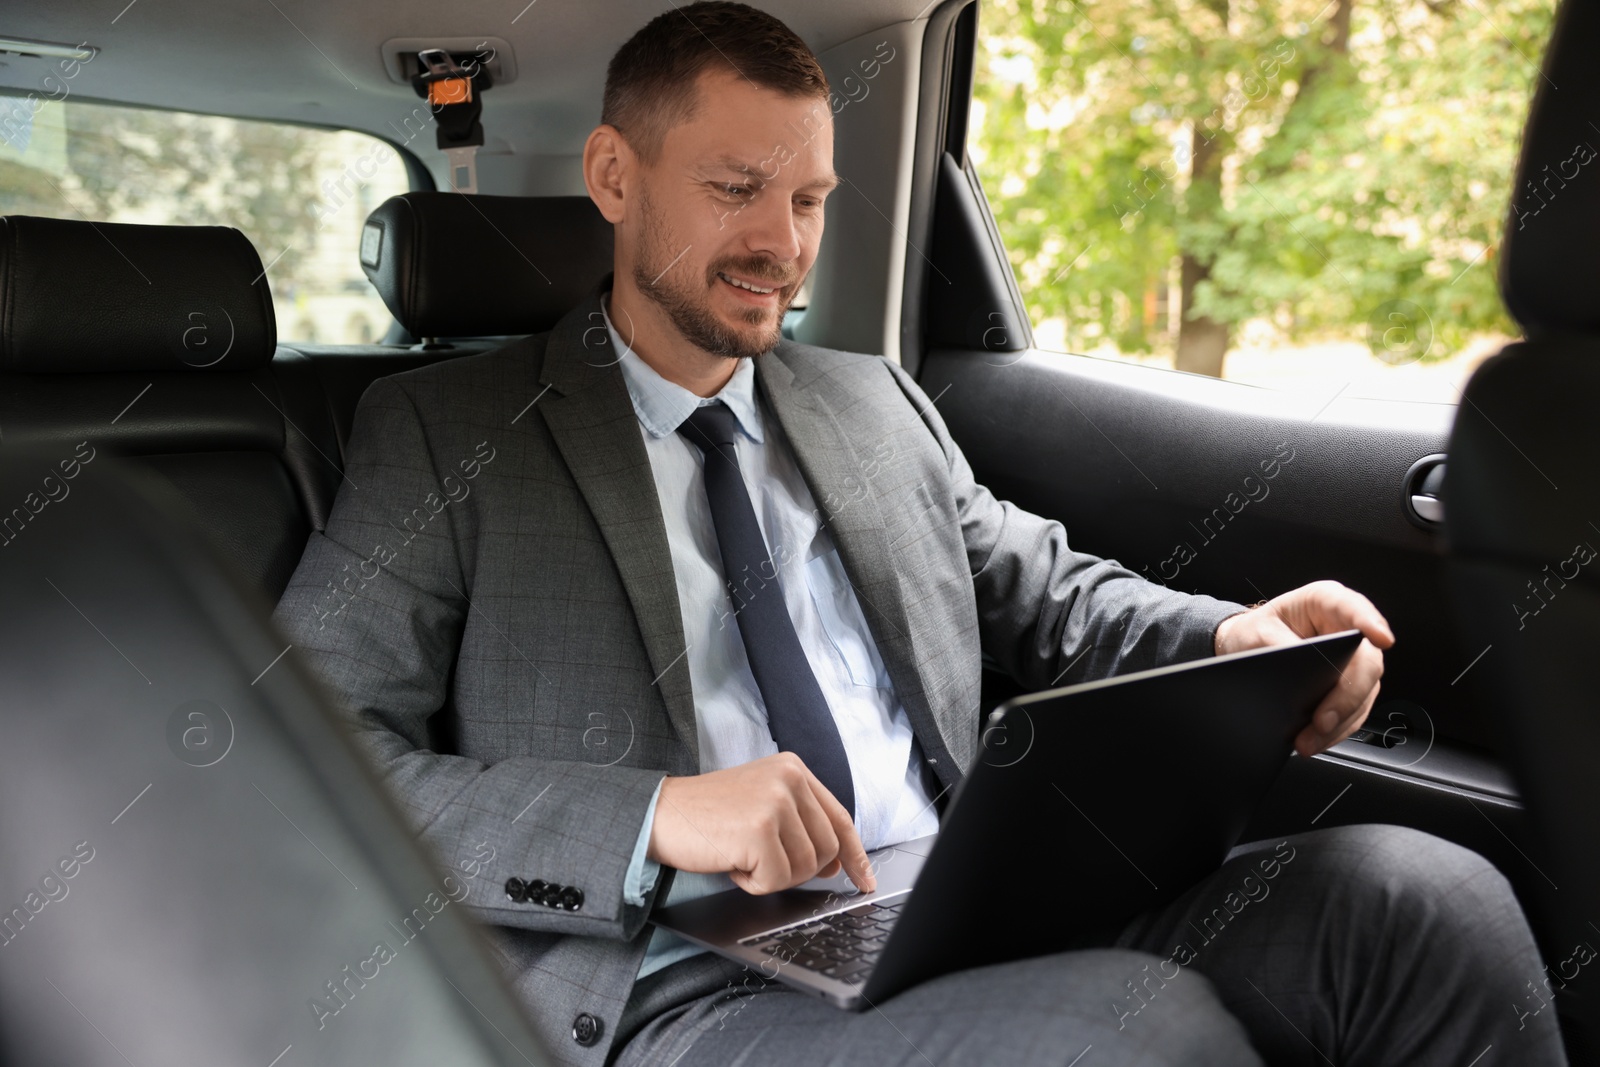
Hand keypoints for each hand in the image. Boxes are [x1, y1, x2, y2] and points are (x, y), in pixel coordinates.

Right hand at [647, 751, 877, 895]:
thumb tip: (836, 864)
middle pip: (827, 849)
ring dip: (772, 875)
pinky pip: (776, 880)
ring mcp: (775, 803)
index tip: (864, 880)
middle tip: (762, 862)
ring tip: (742, 856)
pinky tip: (732, 863)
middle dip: (798, 869)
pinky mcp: (759, 830)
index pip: (840, 818)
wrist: (659, 813)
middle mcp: (789, 779)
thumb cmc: (707, 815)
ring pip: (805, 868)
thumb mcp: (761, 804)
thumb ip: (800, 823)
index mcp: (793, 769)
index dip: (855, 855)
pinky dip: (753, 883)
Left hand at [1213, 580, 1394, 757]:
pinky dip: (1337, 729)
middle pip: (1366, 661)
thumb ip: (1277, 646)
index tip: (1381, 638)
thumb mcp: (1256, 632)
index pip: (1354, 608)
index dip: (1370, 622)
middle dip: (1347, 696)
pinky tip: (1317, 739)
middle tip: (1323, 720)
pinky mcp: (1349, 685)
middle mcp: (1346, 629)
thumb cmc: (1254, 632)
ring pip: (1364, 693)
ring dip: (1340, 721)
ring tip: (1310, 740)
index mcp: (1325, 602)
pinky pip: (1354, 710)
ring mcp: (1352, 659)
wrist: (1247, 650)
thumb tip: (1296, 670)